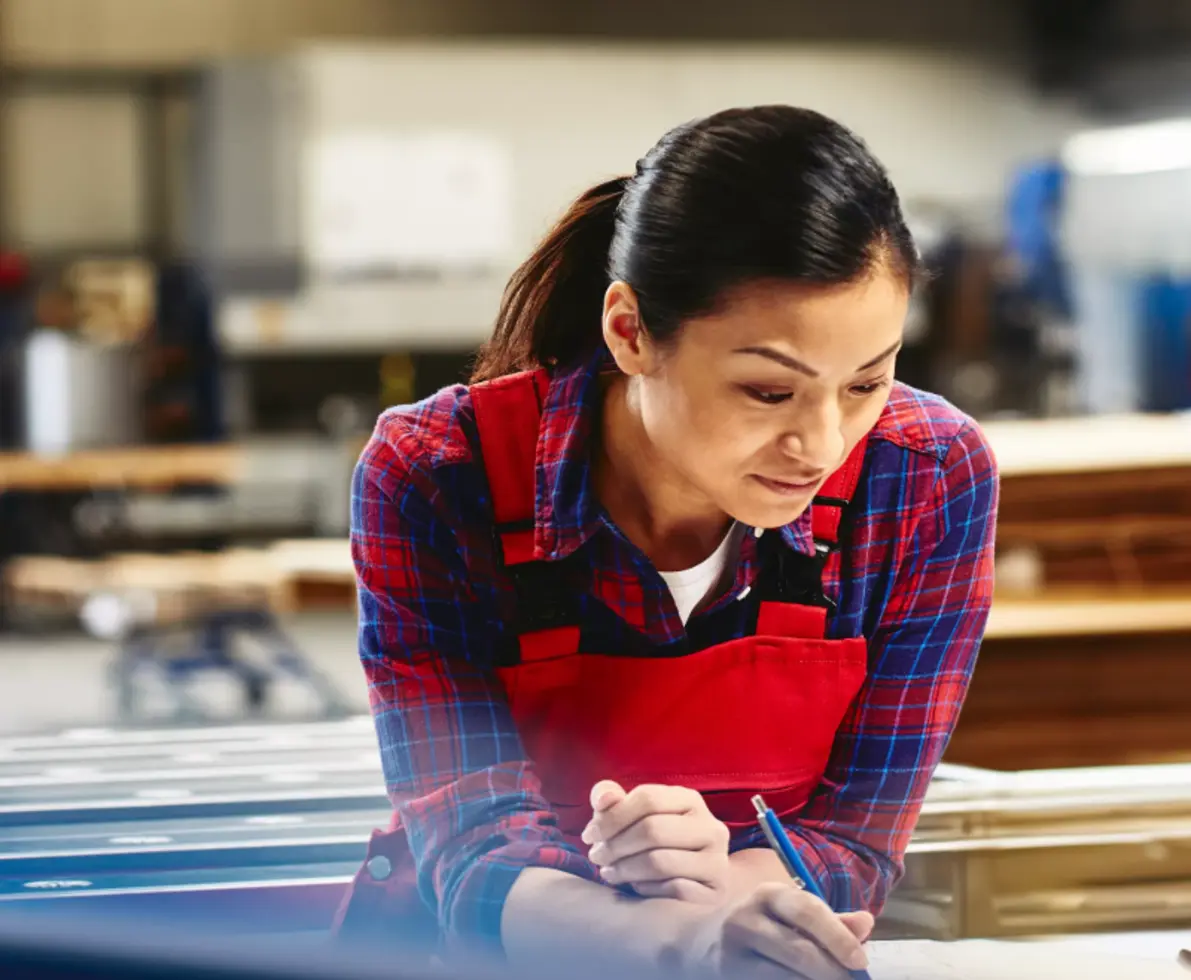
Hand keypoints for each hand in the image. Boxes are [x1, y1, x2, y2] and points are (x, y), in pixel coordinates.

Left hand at [582, 780, 730, 903]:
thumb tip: (603, 799)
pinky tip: (634, 887)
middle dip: (615, 845)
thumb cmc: (658, 841)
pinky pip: (674, 890)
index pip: (648, 798)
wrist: (700, 878)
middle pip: (652, 830)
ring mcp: (717, 860)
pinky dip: (646, 888)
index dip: (612, 816)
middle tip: (596, 857)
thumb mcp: (634, 815)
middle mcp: (710, 826)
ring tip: (608, 873)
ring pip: (660, 862)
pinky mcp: (715, 891)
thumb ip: (612, 800)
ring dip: (625, 869)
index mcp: (690, 800)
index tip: (589, 835)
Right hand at [683, 882, 872, 978]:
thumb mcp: (788, 914)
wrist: (697, 942)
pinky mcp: (728, 977)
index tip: (860, 961)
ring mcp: (733, 954)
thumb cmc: (759, 926)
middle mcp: (747, 920)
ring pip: (785, 978)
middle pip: (799, 952)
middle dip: (832, 973)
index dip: (837, 937)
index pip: (807, 911)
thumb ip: (828, 920)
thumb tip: (866, 923)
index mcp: (768, 895)